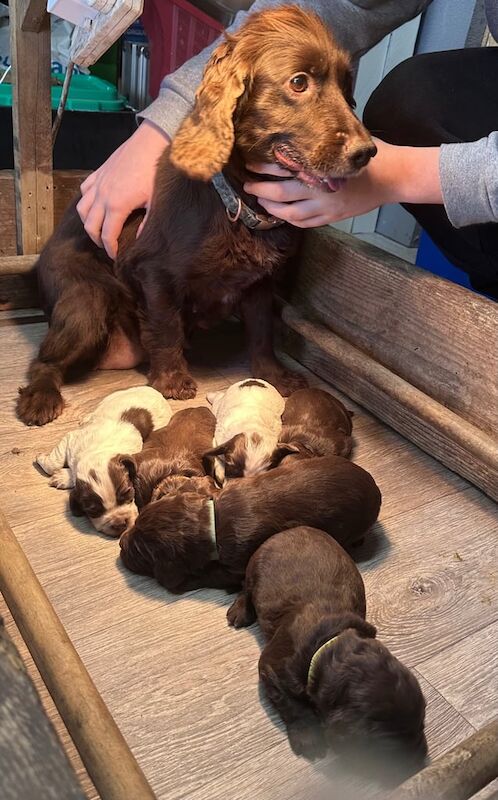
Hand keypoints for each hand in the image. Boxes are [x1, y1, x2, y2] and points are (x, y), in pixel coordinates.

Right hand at [77, 120, 169, 257]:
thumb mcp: (154, 202)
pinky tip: (94, 205)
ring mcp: (98, 183)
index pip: (107, 235)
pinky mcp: (98, 173)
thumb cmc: (154, 172)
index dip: (110, 249)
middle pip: (90, 226)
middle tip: (106, 245)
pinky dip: (86, 201)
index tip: (115, 255)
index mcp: (116, 206)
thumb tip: (138, 240)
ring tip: (97, 228)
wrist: (150, 143)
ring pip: (82, 209)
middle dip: (96, 239)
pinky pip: (84, 190)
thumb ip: (146, 223)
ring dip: (88, 222)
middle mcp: (102, 196)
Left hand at [244, 139, 441, 228]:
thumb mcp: (349, 139)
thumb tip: (304, 121)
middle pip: (281, 195)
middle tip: (248, 184)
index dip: (265, 168)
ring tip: (260, 201)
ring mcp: (326, 208)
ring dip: (272, 208)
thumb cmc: (372, 155)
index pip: (286, 169)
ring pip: (291, 214)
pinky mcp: (332, 218)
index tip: (251, 163)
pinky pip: (305, 224)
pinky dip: (290, 220)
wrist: (393, 178)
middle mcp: (321, 191)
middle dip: (261, 190)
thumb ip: (327, 138)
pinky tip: (281, 214)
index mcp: (323, 169)